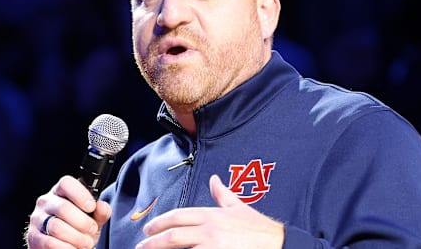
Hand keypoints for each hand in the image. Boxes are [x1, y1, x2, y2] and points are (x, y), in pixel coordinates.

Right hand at [25, 175, 111, 248]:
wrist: (63, 245)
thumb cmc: (78, 227)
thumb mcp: (92, 218)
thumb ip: (100, 212)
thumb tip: (102, 206)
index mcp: (60, 191)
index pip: (66, 183)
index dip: (80, 194)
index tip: (91, 207)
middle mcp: (46, 202)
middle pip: (63, 208)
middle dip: (83, 222)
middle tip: (92, 230)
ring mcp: (38, 219)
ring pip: (57, 227)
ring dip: (76, 238)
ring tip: (86, 243)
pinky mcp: (33, 237)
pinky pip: (49, 243)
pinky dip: (66, 248)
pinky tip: (74, 248)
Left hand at [135, 174, 284, 248]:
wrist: (278, 245)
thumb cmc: (259, 229)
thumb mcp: (239, 208)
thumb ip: (223, 194)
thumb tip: (215, 180)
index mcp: (212, 216)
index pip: (179, 216)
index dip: (160, 222)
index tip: (149, 228)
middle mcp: (210, 232)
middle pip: (174, 236)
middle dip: (154, 242)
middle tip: (142, 246)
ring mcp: (213, 248)